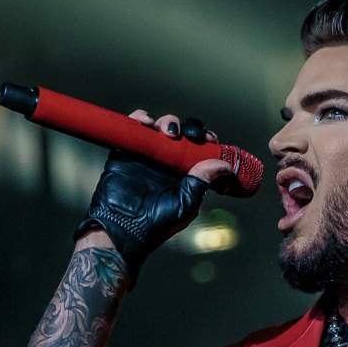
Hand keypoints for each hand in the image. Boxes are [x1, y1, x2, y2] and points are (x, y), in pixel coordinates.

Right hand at [73, 110, 232, 286]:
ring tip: (168, 132)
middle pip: (181, 133)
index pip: (199, 148)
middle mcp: (167, 161)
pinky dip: (140, 118)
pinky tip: (146, 123)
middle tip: (190, 135)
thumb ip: (202, 181)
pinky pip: (134, 128)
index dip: (206, 139)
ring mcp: (146, 154)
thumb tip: (223, 165)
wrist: (123, 228)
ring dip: (167, 122)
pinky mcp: (127, 151)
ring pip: (160, 127)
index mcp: (184, 173)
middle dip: (189, 128)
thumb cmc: (157, 224)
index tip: (209, 140)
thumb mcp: (186, 204)